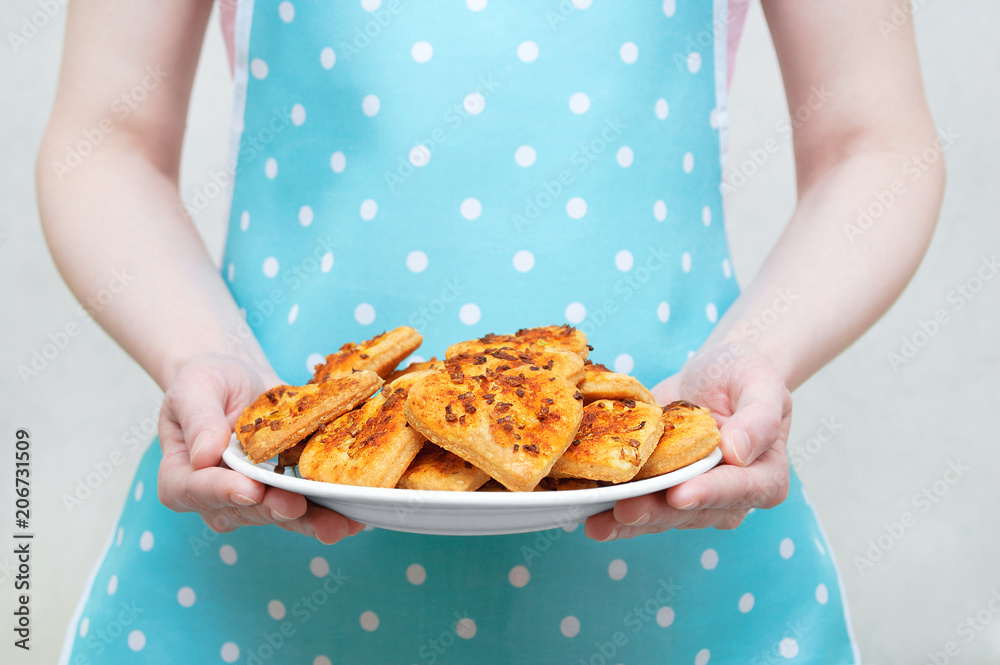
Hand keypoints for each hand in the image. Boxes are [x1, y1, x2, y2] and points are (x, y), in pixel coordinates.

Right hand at [157, 352, 364, 542]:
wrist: (240, 376)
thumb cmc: (208, 380)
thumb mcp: (195, 388)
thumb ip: (198, 420)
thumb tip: (204, 456)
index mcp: (182, 477)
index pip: (197, 490)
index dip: (223, 492)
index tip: (249, 491)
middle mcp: (217, 497)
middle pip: (244, 511)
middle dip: (275, 510)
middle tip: (298, 507)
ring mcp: (253, 499)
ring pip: (280, 515)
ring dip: (311, 522)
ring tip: (340, 524)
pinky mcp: (284, 492)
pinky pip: (306, 506)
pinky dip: (329, 509)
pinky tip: (355, 514)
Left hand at [584, 342, 791, 540]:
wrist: (713, 373)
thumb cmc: (744, 375)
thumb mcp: (761, 382)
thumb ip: (759, 417)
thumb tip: (739, 452)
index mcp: (764, 477)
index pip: (739, 489)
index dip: (708, 494)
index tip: (679, 496)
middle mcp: (728, 498)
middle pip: (692, 512)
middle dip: (656, 512)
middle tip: (624, 510)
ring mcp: (691, 498)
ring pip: (660, 515)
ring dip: (626, 521)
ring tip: (596, 521)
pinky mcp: (660, 490)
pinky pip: (637, 503)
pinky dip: (610, 510)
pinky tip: (585, 512)